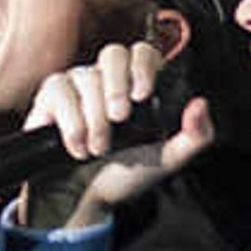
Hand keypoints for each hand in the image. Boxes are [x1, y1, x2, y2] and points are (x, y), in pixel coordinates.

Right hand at [14, 41, 212, 230]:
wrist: (86, 198)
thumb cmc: (125, 175)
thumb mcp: (168, 160)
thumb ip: (195, 136)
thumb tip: (201, 103)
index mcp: (136, 85)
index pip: (143, 52)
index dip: (142, 66)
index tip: (142, 95)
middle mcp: (106, 79)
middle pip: (113, 54)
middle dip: (117, 87)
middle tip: (119, 120)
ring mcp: (76, 85)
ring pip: (86, 77)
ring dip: (94, 119)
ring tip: (97, 148)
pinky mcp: (49, 97)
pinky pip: (59, 91)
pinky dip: (70, 123)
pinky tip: (77, 145)